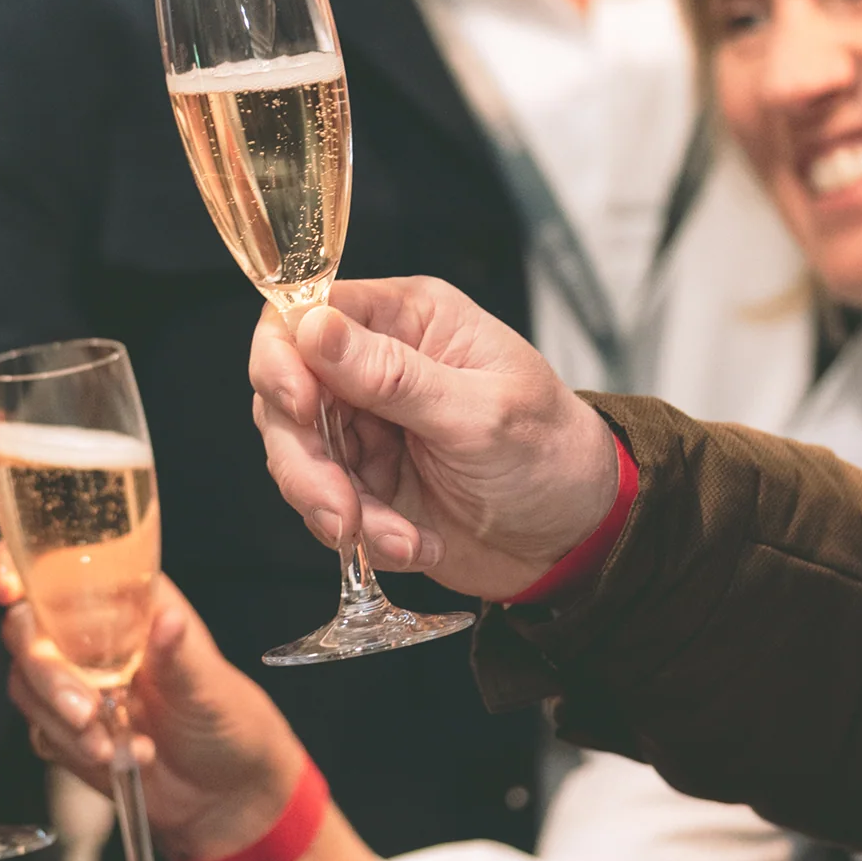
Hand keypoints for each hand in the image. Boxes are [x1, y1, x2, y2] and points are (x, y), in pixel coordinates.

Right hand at [4, 577, 306, 860]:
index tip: (12, 590)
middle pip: (28, 628)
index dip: (22, 566)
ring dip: (60, 719)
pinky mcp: (66, 725)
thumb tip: (167, 619)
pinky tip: (116, 756)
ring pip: (25, 681)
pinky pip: (39, 727)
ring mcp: (77, 679)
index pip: (62, 566)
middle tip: (86, 712)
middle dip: (47, 673)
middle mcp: (94, 633)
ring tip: (110, 746)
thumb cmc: (231, 722)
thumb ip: (178, 654)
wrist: (225, 795)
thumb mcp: (208, 685)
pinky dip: (69, 746)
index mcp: (130, 600)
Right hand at [248, 278, 619, 599]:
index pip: (305, 313)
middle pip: (283, 393)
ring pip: (296, 456)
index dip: (283, 358)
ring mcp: (364, 428)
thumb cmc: (551, 453)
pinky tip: (415, 547)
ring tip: (395, 539)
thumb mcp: (479, 413)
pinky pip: (325, 506)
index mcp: (406, 320)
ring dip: (333, 506)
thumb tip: (312, 325)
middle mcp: (373, 367)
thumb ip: (392, 375)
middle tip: (341, 509)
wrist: (578, 538)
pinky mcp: (364, 483)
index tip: (301, 407)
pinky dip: (362, 536)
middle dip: (303, 458)